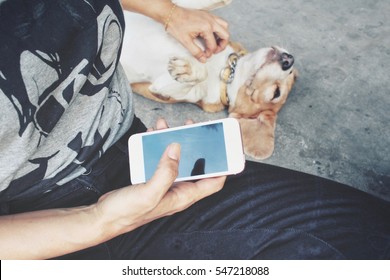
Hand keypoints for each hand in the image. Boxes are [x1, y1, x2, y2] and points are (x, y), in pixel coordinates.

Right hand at [94, 119, 225, 237]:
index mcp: (183, 196)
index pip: (214, 182)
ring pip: (177, 159)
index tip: (228, 149)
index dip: (225, 167)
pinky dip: (159, 146)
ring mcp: (165, 183)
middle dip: (197, 145)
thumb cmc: (127, 212)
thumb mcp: (149, 193)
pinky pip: (161, 159)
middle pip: (196, 166)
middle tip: (195, 128)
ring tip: (167, 126)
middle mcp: (178, 190)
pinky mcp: (153, 178)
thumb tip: (177, 148)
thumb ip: (166, 172)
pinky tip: (153, 135)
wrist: (104, 217)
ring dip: (174, 141)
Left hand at [167, 7, 229, 62]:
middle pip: (225, 35)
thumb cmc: (176, 25)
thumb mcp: (186, 41)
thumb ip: (196, 52)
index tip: (205, 56)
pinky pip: (219, 21)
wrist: (170, 14)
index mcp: (206, 28)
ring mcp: (210, 16)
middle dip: (222, 45)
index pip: (213, 45)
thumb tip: (203, 59)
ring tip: (215, 43)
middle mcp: (210, 21)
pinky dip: (219, 29)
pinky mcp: (207, 14)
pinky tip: (211, 34)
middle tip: (214, 51)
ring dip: (222, 36)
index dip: (210, 53)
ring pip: (224, 26)